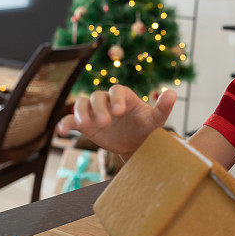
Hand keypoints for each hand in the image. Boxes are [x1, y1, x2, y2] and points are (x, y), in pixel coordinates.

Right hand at [57, 85, 175, 157]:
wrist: (134, 145)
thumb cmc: (146, 129)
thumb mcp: (156, 121)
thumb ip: (162, 108)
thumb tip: (173, 93)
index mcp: (124, 96)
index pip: (117, 90)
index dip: (116, 98)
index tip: (120, 110)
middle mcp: (107, 101)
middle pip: (97, 96)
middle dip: (99, 108)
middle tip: (106, 122)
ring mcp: (94, 112)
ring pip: (82, 104)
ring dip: (81, 112)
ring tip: (84, 124)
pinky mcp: (85, 124)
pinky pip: (72, 120)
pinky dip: (65, 123)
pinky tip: (62, 131)